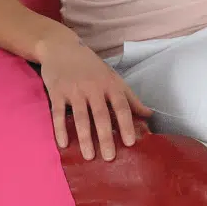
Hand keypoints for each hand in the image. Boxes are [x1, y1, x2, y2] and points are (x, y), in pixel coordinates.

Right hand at [36, 31, 153, 159]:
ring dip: (85, 138)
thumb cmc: (91, 66)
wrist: (61, 47)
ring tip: (89, 156)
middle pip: (101, 115)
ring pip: (81, 117)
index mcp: (110, 84)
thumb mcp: (113, 77)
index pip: (121, 106)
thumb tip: (150, 115)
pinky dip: (60, 129)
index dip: (126, 124)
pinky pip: (58, 113)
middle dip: (105, 137)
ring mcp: (74, 90)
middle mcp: (93, 87)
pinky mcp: (57, 92)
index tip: (131, 142)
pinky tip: (64, 144)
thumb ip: (130, 98)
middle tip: (110, 157)